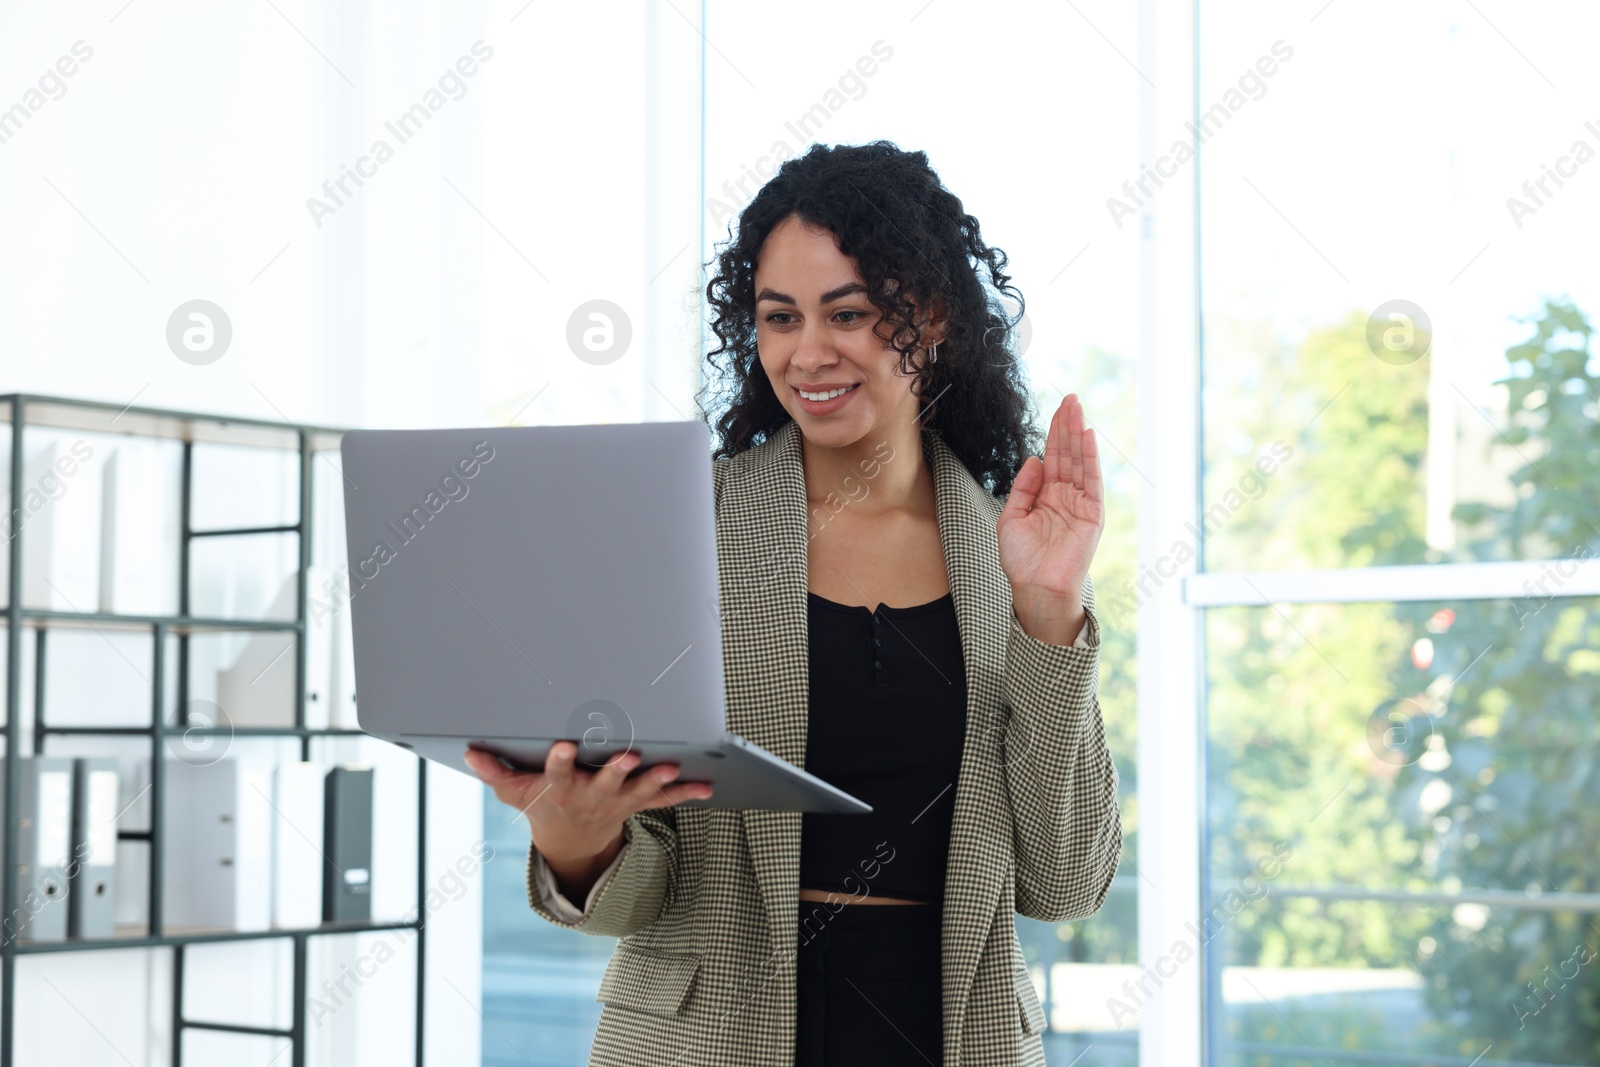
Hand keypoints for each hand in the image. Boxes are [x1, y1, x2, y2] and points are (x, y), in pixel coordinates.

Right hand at [465, 742, 710, 892]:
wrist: (571, 843)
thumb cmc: (542, 806)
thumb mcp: (514, 792)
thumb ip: (494, 771)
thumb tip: (469, 752)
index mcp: (560, 788)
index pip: (557, 772)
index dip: (559, 760)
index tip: (562, 744)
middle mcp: (591, 795)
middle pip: (605, 782)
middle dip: (618, 770)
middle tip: (630, 755)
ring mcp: (617, 802)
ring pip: (639, 791)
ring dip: (656, 781)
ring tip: (672, 768)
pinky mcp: (637, 804)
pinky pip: (664, 801)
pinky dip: (685, 794)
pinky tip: (705, 786)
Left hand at [997, 393, 1103, 644]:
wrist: (1035, 588)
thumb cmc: (1022, 561)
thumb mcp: (1011, 518)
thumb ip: (1023, 487)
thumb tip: (1034, 458)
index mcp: (1046, 496)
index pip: (1052, 457)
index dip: (1054, 433)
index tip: (1057, 408)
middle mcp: (1065, 497)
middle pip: (1068, 454)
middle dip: (1068, 425)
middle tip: (1070, 397)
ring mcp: (1080, 504)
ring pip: (1080, 462)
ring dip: (1078, 434)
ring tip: (1077, 408)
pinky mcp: (1092, 514)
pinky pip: (1092, 481)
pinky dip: (1090, 458)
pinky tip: (1087, 436)